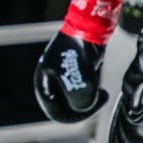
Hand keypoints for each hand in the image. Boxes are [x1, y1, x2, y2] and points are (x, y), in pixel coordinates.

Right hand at [34, 0, 124, 122]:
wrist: (88, 26)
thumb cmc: (80, 51)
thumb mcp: (82, 81)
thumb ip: (81, 101)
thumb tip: (84, 107)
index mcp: (43, 83)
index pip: (55, 112)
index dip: (75, 115)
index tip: (91, 107)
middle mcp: (48, 80)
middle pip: (64, 106)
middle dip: (82, 105)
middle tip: (98, 97)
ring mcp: (58, 75)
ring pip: (73, 98)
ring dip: (86, 96)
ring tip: (98, 86)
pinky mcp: (70, 70)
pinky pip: (78, 87)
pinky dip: (88, 87)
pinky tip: (96, 78)